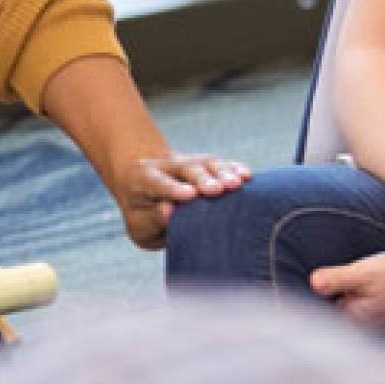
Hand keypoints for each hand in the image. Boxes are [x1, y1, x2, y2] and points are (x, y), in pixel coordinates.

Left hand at [113, 153, 250, 249]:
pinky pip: (218, 163)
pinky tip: (246, 175)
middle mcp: (167, 165)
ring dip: (222, 172)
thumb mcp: (138, 223)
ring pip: (205, 162)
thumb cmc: (142, 213)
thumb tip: (168, 212)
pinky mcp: (203, 164)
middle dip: (202, 178)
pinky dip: (232, 168)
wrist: (144, 184)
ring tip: (237, 183)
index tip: (190, 195)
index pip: (158, 182)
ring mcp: (187, 161)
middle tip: (217, 189)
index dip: (173, 188)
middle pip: (185, 167)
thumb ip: (152, 218)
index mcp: (144, 178)